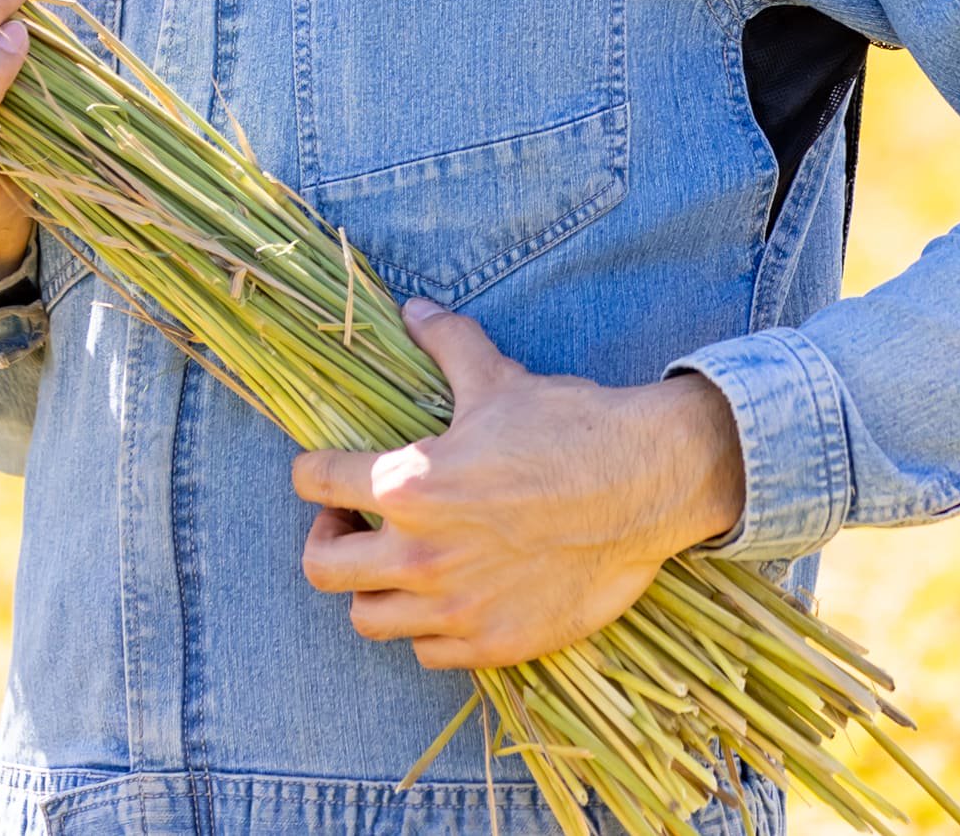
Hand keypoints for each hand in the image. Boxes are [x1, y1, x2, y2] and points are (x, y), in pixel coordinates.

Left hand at [290, 301, 747, 670]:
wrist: (646, 485)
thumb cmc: (569, 428)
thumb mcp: (497, 379)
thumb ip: (447, 344)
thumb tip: (414, 308)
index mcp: (410, 486)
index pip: (317, 483)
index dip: (312, 472)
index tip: (321, 473)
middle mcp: (422, 556)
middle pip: (321, 568)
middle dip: (328, 539)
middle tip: (353, 523)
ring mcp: (456, 608)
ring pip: (368, 618)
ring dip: (373, 588)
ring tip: (396, 563)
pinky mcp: (493, 643)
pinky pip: (425, 652)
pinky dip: (425, 628)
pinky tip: (446, 595)